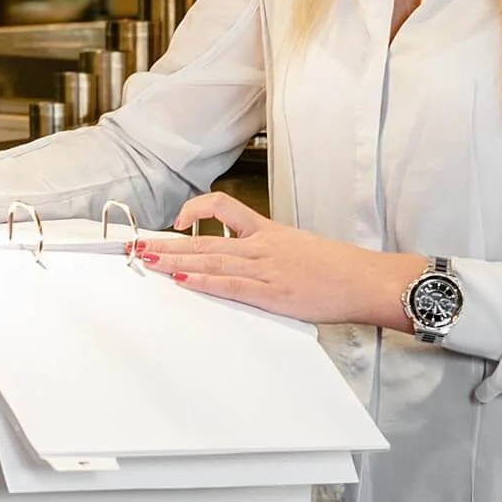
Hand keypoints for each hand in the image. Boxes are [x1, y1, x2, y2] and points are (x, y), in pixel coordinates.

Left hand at [133, 192, 426, 328]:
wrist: (364, 279)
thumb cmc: (336, 268)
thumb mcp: (298, 248)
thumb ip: (269, 252)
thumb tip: (243, 263)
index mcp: (268, 232)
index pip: (223, 208)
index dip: (195, 211)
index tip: (175, 222)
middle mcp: (261, 246)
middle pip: (205, 239)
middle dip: (167, 243)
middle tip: (137, 245)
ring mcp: (265, 268)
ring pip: (211, 260)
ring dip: (175, 262)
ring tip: (147, 261)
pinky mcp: (272, 293)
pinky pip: (231, 285)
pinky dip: (203, 283)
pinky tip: (182, 282)